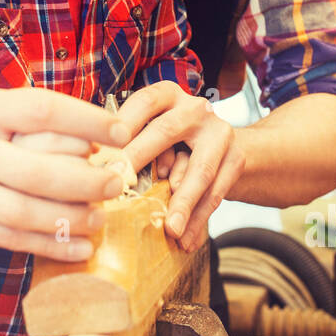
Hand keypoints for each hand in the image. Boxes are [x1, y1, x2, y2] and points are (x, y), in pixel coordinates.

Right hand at [0, 88, 132, 261]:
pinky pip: (10, 240)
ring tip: (101, 217)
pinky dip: (49, 246)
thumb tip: (93, 137)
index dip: (87, 120)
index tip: (121, 131)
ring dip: (71, 219)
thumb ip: (27, 117)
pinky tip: (79, 247)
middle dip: (85, 182)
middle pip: (37, 171)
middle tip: (116, 183)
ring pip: (25, 213)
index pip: (41, 110)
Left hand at [115, 82, 244, 251]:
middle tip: (120, 184)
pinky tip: (187, 240)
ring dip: (184, 204)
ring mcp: (220, 133)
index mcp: (168, 95)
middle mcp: (195, 108)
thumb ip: (132, 144)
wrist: (221, 144)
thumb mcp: (152, 131)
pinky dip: (200, 220)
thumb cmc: (172, 141)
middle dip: (141, 157)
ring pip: (200, 169)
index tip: (103, 151)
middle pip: (167, 130)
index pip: (144, 102)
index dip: (123, 124)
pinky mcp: (236, 159)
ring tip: (170, 230)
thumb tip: (98, 173)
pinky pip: (217, 193)